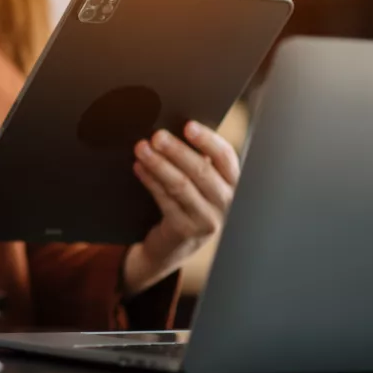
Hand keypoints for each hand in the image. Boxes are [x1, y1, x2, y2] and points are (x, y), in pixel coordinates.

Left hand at [122, 121, 240, 295]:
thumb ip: (197, 160)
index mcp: (232, 184)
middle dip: (177, 151)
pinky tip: (139, 167)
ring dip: (159, 164)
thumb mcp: (200, 184)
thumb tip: (173, 129)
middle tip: (157, 136)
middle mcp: (226, 203)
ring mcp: (207, 220)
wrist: (173, 246)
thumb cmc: (188, 203)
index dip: (208, 140)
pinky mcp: (185, 230)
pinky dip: (150, 181)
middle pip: (202, 171)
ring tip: (141, 148)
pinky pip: (165, 200)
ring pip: (181, 185)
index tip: (188, 126)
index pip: (226, 158)